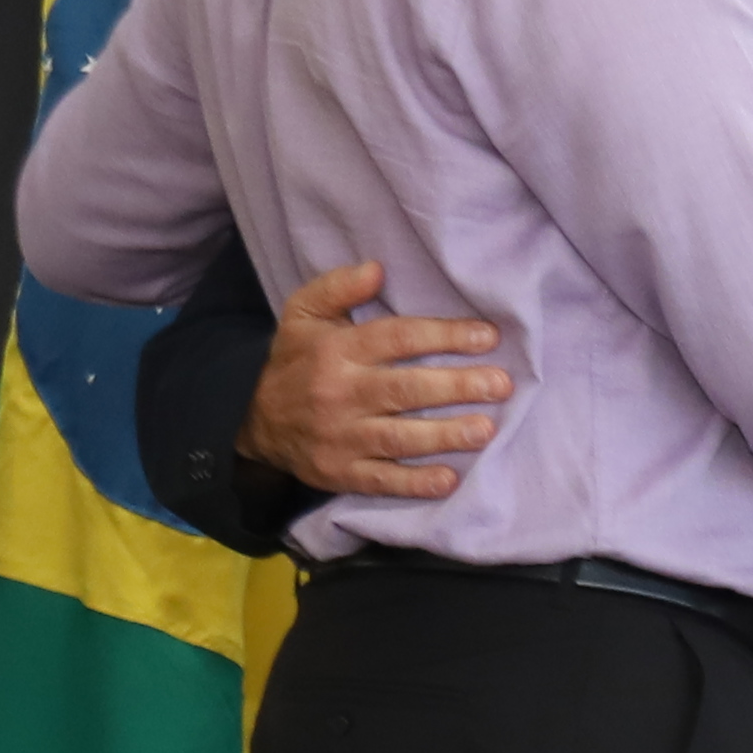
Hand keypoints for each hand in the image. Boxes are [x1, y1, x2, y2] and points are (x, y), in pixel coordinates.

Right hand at [243, 261, 508, 500]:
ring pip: (398, 437)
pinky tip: (449, 480)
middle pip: (405, 389)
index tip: (489, 337)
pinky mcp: (339, 472)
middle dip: (457, 387)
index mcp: (336, 351)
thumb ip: (337, 287)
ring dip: (444, 435)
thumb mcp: (303, 314)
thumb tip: (376, 268)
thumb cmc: (296, 360)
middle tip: (501, 384)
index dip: (444, 336)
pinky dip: (414, 483)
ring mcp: (339, 437)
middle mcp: (339, 393)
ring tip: (486, 430)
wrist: (250, 418)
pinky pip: (380, 481)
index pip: (397, 339)